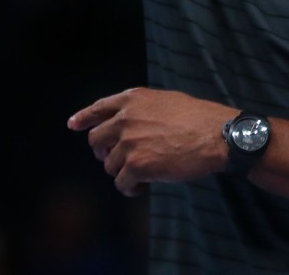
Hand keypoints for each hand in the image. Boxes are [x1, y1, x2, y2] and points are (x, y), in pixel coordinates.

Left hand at [67, 87, 233, 196]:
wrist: (215, 135)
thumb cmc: (197, 118)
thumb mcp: (164, 100)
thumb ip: (141, 108)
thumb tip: (129, 121)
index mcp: (131, 100)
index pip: (98, 108)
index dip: (83, 117)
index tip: (73, 124)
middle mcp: (124, 119)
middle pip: (96, 140)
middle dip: (104, 153)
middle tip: (117, 161)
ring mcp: (128, 142)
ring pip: (109, 164)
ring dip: (122, 172)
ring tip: (139, 175)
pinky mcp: (137, 165)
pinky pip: (121, 183)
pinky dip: (129, 189)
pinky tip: (140, 188)